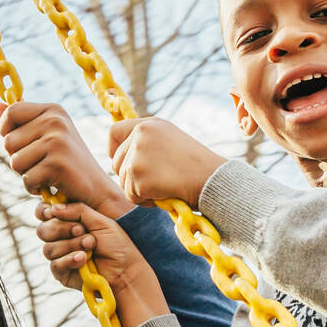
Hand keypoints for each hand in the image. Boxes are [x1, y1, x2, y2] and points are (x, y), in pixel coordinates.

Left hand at [0, 101, 131, 217]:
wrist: (96, 188)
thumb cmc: (66, 163)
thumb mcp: (44, 137)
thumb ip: (20, 122)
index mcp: (54, 111)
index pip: (11, 112)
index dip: (6, 130)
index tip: (21, 143)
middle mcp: (56, 121)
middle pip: (8, 141)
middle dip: (18, 158)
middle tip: (41, 163)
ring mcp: (57, 142)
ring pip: (14, 161)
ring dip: (26, 174)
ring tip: (46, 173)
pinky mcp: (57, 164)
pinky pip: (27, 178)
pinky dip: (34, 187)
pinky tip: (51, 184)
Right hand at [35, 200, 150, 293]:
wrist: (126, 269)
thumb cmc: (116, 244)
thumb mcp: (100, 221)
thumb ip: (78, 210)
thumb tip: (54, 207)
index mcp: (69, 222)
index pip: (45, 214)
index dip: (48, 212)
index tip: (56, 212)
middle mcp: (61, 238)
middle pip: (43, 230)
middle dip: (62, 228)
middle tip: (82, 230)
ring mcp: (61, 256)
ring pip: (49, 248)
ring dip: (71, 245)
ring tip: (91, 245)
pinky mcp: (62, 273)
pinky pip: (55, 265)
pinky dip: (69, 260)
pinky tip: (83, 259)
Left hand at [109, 117, 225, 208]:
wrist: (212, 179)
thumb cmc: (197, 166)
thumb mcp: (171, 141)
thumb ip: (148, 142)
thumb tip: (122, 156)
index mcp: (149, 124)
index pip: (114, 131)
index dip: (113, 149)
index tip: (120, 161)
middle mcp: (140, 135)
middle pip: (117, 163)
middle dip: (131, 178)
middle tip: (155, 183)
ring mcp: (137, 155)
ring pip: (123, 181)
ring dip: (140, 191)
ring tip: (165, 187)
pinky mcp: (137, 175)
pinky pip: (131, 196)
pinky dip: (146, 201)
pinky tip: (165, 194)